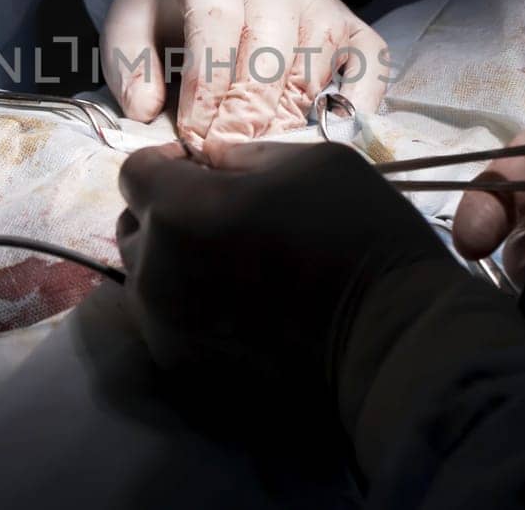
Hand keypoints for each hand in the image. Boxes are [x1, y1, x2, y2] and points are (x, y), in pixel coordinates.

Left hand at [103, 0, 387, 165]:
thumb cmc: (170, 6)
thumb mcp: (129, 23)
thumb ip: (129, 66)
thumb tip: (147, 113)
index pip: (216, 30)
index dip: (206, 91)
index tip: (193, 138)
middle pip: (269, 53)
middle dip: (246, 115)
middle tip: (225, 159)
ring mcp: (318, 1)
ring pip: (316, 64)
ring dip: (290, 118)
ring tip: (263, 158)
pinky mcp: (350, 23)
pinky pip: (369, 62)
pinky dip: (359, 101)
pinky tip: (331, 136)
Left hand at [115, 141, 443, 397]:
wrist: (391, 335)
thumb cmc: (357, 234)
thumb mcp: (310, 163)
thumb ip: (244, 156)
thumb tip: (212, 160)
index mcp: (180, 210)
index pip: (135, 174)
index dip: (167, 162)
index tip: (203, 166)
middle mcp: (156, 272)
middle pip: (133, 229)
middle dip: (165, 212)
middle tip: (220, 214)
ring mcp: (166, 328)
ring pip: (146, 280)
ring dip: (174, 262)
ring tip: (229, 263)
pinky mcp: (185, 368)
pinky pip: (168, 323)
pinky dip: (189, 308)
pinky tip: (239, 305)